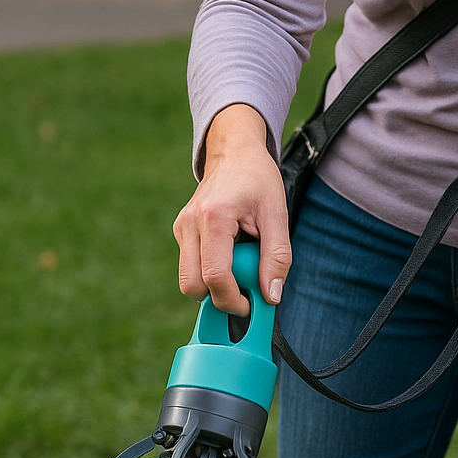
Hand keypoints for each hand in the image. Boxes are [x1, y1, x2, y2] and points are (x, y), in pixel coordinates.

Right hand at [173, 104, 291, 314]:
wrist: (234, 151)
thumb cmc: (257, 178)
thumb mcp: (277, 214)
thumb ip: (277, 257)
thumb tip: (272, 296)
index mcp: (213, 217)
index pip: (214, 275)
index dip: (232, 299)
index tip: (251, 306)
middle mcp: (189, 223)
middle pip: (191, 285)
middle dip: (218, 296)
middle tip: (246, 287)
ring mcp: (181, 228)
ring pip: (188, 278)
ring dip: (215, 282)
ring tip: (241, 260)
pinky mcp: (181, 231)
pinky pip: (191, 265)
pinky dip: (210, 269)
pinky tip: (231, 251)